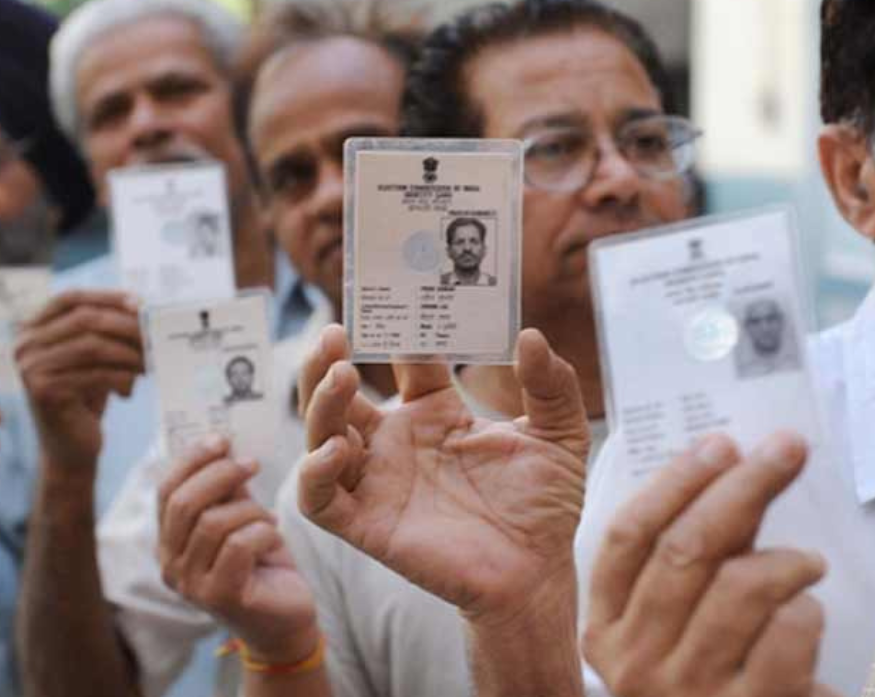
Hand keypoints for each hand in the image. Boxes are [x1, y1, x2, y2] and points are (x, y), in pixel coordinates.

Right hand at [16, 290, 142, 476]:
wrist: (70, 449)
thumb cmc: (85, 399)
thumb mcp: (91, 359)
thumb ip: (104, 332)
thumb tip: (142, 308)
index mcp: (31, 330)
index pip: (69, 299)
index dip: (106, 297)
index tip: (140, 304)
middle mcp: (24, 345)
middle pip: (84, 320)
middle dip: (125, 326)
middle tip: (155, 336)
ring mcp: (31, 368)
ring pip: (93, 346)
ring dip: (129, 353)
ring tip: (149, 364)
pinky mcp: (44, 392)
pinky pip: (96, 375)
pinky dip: (121, 378)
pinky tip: (129, 389)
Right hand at [158, 436, 318, 663]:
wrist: (285, 619)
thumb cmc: (262, 564)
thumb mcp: (241, 518)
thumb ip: (226, 490)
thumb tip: (221, 445)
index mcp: (168, 542)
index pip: (166, 490)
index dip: (191, 459)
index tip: (221, 440)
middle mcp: (170, 565)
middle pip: (183, 503)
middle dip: (221, 474)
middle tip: (253, 464)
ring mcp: (192, 585)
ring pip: (213, 523)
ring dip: (250, 510)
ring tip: (268, 517)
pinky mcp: (221, 597)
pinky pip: (239, 545)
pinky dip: (263, 532)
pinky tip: (274, 538)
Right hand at [297, 324, 589, 619]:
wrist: (539, 573)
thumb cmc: (545, 506)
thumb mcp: (560, 435)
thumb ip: (552, 386)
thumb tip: (529, 335)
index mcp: (436, 414)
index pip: (405, 361)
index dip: (400, 332)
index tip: (404, 301)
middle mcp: (397, 443)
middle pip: (340, 393)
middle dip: (325, 360)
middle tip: (334, 331)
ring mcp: (378, 482)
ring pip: (321, 435)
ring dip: (319, 403)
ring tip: (340, 374)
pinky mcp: (367, 525)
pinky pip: (319, 499)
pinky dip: (314, 472)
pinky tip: (338, 448)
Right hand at [581, 433, 832, 696]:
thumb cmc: (706, 683)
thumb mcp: (673, 627)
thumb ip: (693, 561)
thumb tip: (733, 473)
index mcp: (606, 629)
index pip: (628, 537)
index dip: (676, 481)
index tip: (719, 444)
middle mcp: (635, 662)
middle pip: (685, 549)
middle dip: (742, 486)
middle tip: (785, 451)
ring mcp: (687, 691)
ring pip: (738, 587)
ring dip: (785, 558)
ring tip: (808, 561)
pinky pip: (785, 636)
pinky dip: (806, 610)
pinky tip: (808, 610)